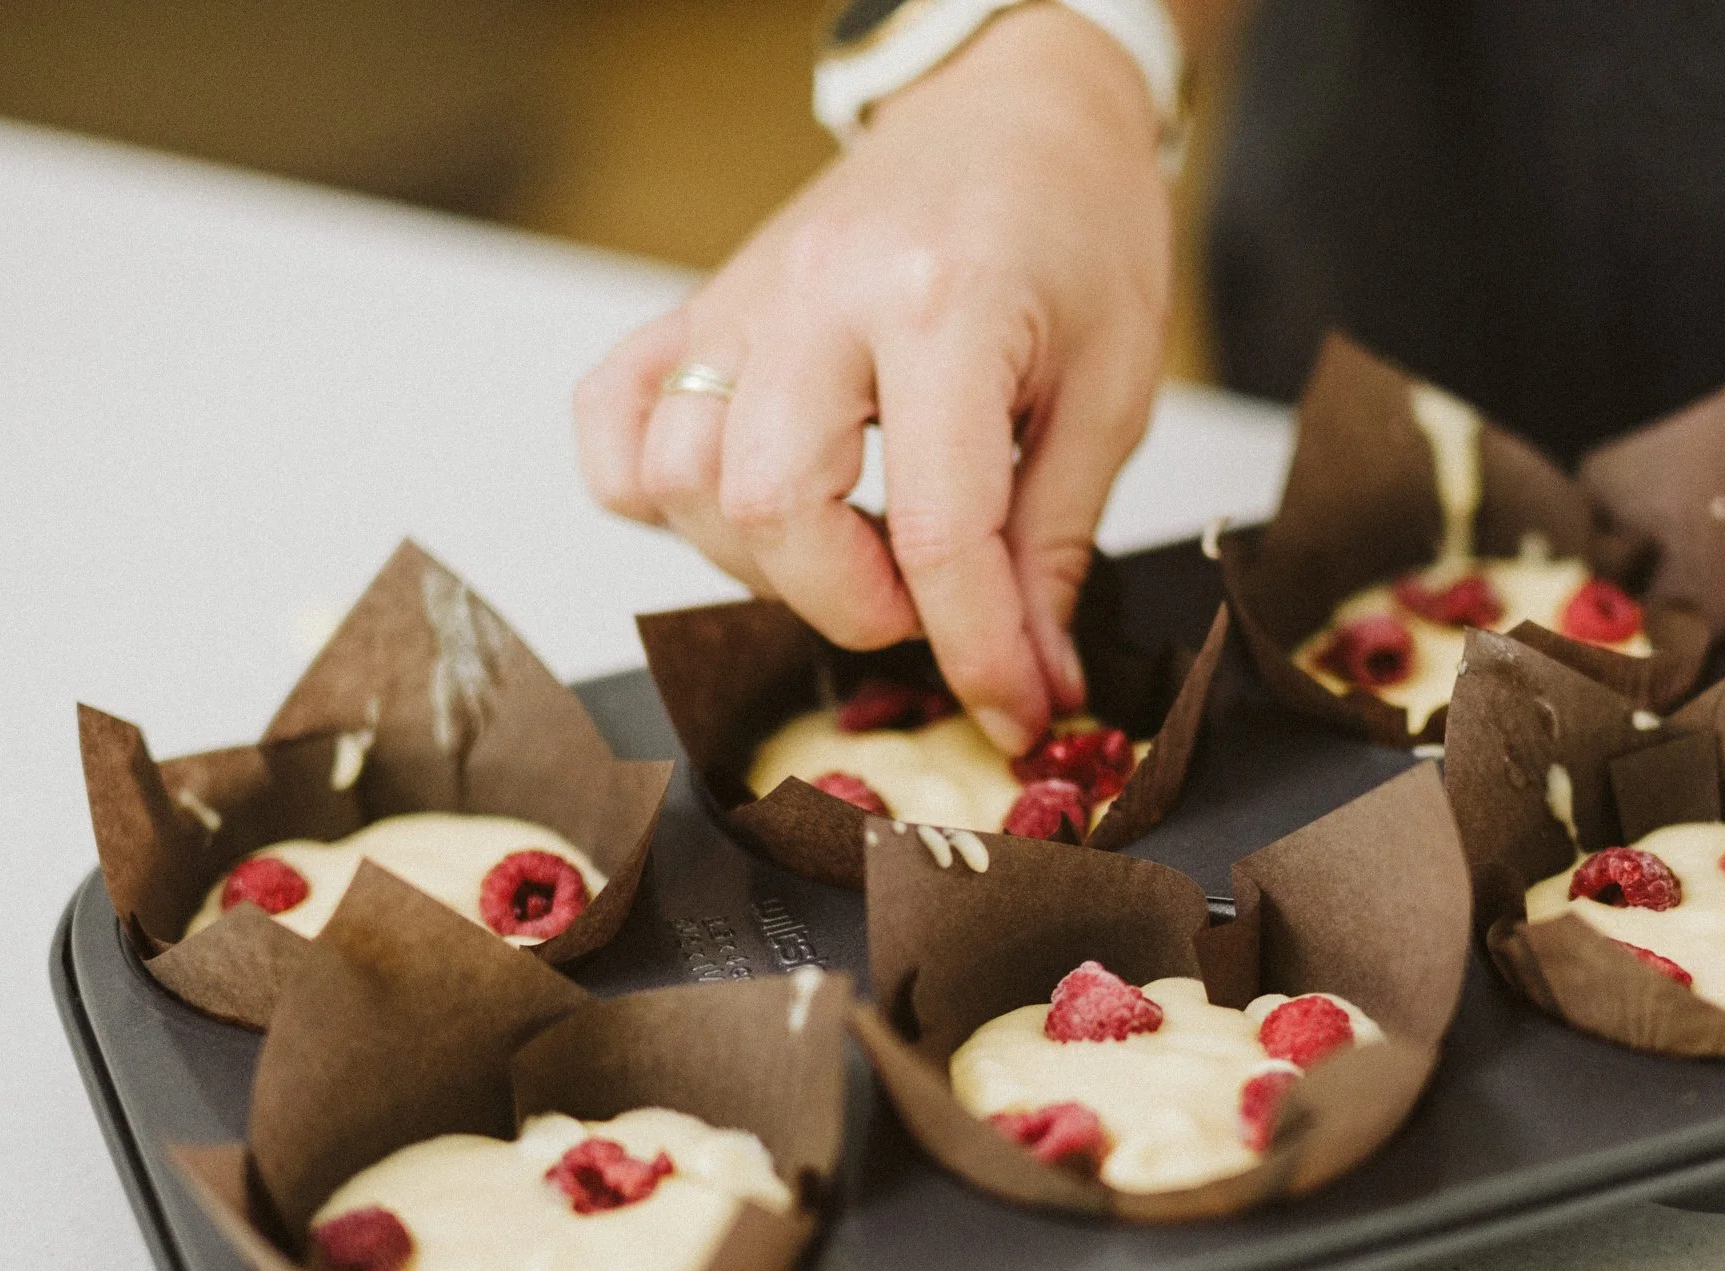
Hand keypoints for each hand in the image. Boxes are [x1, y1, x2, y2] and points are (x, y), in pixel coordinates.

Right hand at [573, 6, 1170, 752]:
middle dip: (852, 604)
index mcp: (945, 305)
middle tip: (926, 609)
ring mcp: (741, 297)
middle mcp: (820, 296)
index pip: (939, 528)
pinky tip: (742, 506)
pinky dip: (653, 490)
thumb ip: (1055, 543)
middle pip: (773, 508)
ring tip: (851, 552)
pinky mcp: (698, 305)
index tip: (1012, 708)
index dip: (976, 649)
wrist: (1018, 108)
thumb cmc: (1076, 228)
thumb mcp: (1111, 389)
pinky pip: (613, 419)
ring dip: (760, 560)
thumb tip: (1028, 679)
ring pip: (677, 477)